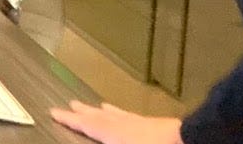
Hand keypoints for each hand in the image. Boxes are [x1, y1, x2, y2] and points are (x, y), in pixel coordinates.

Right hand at [51, 101, 183, 143]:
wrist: (189, 140)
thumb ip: (104, 138)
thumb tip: (92, 122)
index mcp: (113, 133)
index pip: (85, 125)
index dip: (68, 119)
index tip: (53, 111)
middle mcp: (122, 124)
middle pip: (98, 116)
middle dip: (82, 111)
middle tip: (69, 103)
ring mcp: (140, 122)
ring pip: (116, 113)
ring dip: (102, 110)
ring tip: (95, 105)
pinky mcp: (155, 124)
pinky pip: (131, 116)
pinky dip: (123, 113)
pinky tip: (127, 115)